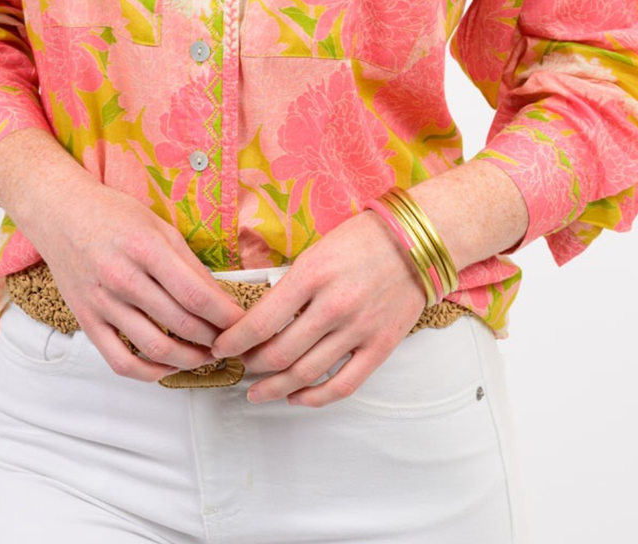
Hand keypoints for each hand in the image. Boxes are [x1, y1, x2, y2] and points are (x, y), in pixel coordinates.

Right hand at [26, 179, 245, 382]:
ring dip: (190, 359)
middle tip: (230, 340)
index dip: (226, 316)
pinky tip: (169, 367)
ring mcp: (102, 303)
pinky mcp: (86, 321)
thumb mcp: (159, 226)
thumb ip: (189, 263)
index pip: (196, 295)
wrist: (61, 213)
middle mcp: (123, 278)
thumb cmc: (113, 214)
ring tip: (207, 355)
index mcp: (146, 248)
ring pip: (155, 349)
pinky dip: (150, 373)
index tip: (243, 324)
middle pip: (181, 324)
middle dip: (214, 338)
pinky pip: (120, 361)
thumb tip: (220, 298)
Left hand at [209, 210, 427, 407]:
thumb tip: (260, 316)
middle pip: (278, 354)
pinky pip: (342, 385)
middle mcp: (333, 305)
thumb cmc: (363, 239)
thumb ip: (291, 284)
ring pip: (305, 374)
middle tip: (240, 365)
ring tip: (257, 391)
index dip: (233, 341)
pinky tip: (296, 397)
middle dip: (250, 365)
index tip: (221, 346)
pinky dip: (314, 398)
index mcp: (311, 275)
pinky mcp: (380, 346)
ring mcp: (358, 329)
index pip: (260, 321)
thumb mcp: (316, 250)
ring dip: (274, 387)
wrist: (417, 242)